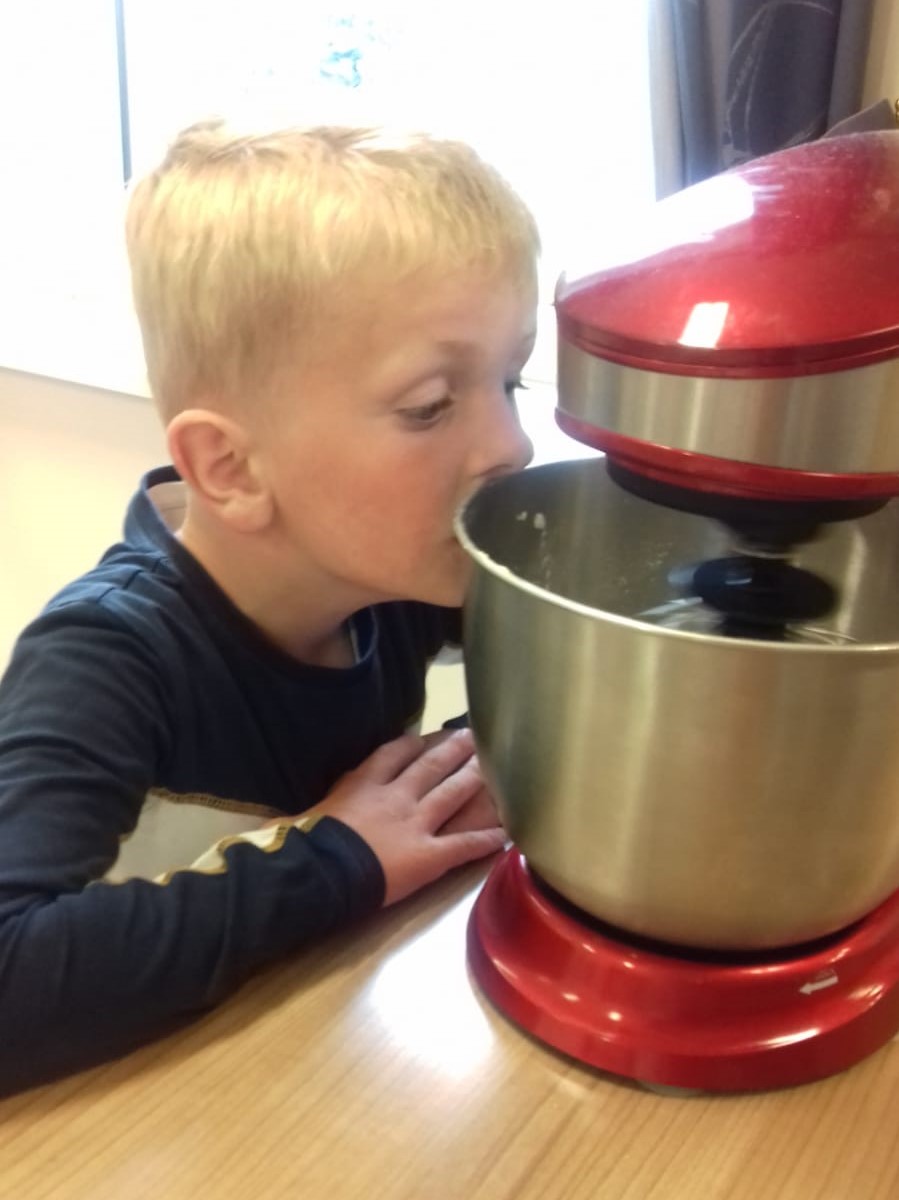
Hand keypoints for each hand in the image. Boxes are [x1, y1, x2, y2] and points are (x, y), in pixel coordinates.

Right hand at [306, 728, 504, 904]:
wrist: (325, 869)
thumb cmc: (307, 841)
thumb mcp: (306, 811)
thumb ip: (318, 805)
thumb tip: (296, 813)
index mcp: (365, 783)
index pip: (392, 754)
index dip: (409, 745)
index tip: (421, 739)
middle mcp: (397, 796)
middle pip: (430, 766)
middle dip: (452, 751)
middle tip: (470, 737)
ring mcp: (417, 823)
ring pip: (452, 794)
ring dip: (472, 779)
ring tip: (489, 766)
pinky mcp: (431, 854)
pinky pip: (464, 844)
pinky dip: (487, 840)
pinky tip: (506, 835)